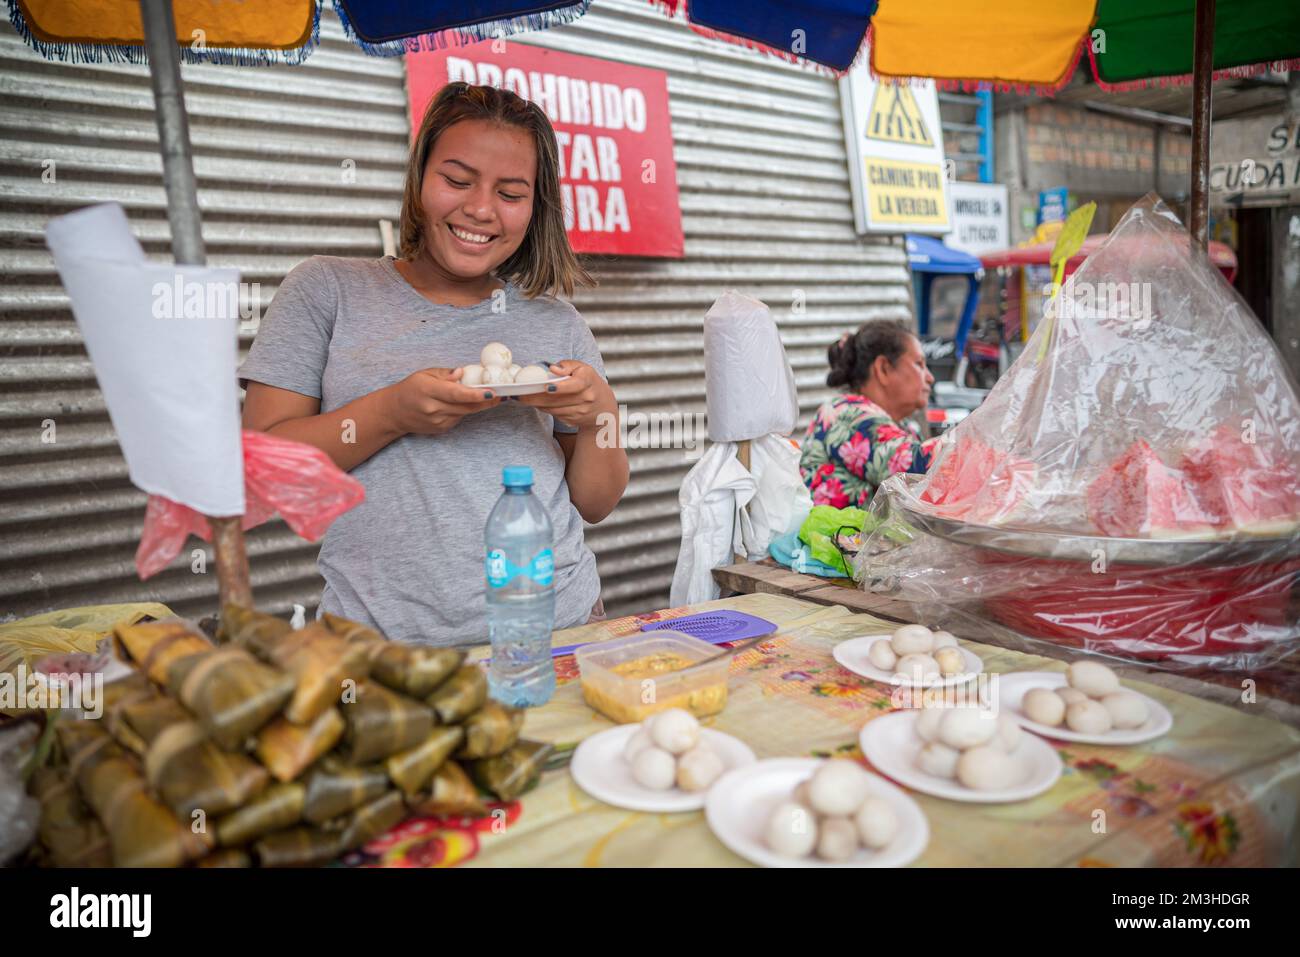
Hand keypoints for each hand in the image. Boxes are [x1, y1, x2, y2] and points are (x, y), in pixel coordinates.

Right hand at [380, 367, 501, 435]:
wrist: (394, 412)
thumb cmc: (411, 389)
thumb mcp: (425, 374)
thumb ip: (445, 374)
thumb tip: (462, 372)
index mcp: (428, 390)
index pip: (456, 394)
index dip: (476, 394)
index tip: (491, 392)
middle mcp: (433, 408)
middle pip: (466, 406)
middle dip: (486, 400)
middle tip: (501, 394)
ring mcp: (437, 421)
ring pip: (465, 413)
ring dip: (477, 404)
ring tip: (487, 396)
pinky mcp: (440, 429)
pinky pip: (459, 418)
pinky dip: (464, 410)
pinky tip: (462, 404)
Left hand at [516, 360, 613, 430]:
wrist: (602, 408)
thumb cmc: (588, 382)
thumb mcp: (582, 368)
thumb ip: (567, 365)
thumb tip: (553, 369)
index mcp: (588, 382)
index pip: (574, 385)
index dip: (560, 387)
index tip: (546, 387)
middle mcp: (586, 398)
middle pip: (556, 399)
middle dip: (535, 397)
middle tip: (518, 394)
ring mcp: (580, 412)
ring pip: (553, 408)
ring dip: (535, 404)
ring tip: (521, 398)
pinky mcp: (573, 421)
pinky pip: (554, 414)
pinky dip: (543, 408)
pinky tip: (534, 403)